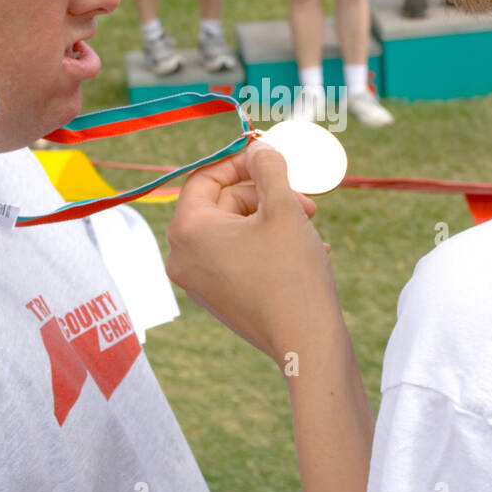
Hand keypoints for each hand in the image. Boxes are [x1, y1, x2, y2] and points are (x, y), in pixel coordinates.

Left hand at [165, 142, 339, 363]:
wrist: (306, 343)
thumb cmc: (292, 273)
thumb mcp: (283, 207)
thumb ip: (268, 166)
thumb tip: (259, 147)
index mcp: (187, 231)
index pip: (206, 177)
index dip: (242, 161)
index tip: (274, 157)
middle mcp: (182, 257)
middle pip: (222, 203)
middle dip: (266, 195)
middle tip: (305, 202)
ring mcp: (198, 281)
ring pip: (235, 229)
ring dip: (273, 219)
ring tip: (309, 228)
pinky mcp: (218, 298)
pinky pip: (238, 255)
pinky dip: (268, 245)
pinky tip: (305, 251)